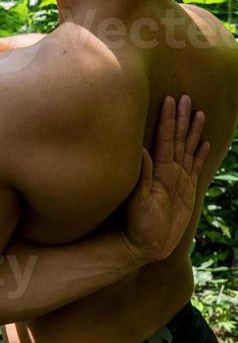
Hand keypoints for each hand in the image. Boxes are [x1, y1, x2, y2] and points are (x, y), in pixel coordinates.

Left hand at [122, 95, 209, 263]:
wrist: (145, 244)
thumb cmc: (138, 224)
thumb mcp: (139, 200)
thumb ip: (142, 176)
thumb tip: (141, 150)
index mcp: (159, 170)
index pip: (164, 139)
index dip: (167, 120)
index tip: (170, 100)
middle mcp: (169, 170)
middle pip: (177, 138)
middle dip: (181, 118)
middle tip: (186, 97)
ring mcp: (178, 179)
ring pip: (187, 148)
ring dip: (193, 131)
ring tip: (199, 113)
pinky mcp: (186, 190)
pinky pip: (195, 167)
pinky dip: (200, 155)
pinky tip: (205, 143)